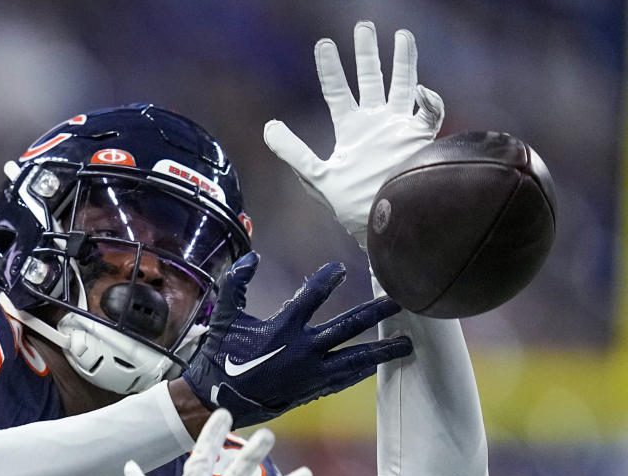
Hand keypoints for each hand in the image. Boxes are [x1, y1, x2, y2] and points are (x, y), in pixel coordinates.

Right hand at [181, 252, 410, 427]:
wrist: (220, 400)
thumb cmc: (220, 357)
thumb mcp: (225, 318)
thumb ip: (236, 285)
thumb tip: (252, 258)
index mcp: (282, 329)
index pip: (312, 296)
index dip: (327, 279)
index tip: (341, 269)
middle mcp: (302, 350)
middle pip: (348, 327)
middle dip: (376, 312)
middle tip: (399, 301)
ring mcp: (310, 373)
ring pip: (355, 359)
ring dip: (382, 350)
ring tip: (405, 343)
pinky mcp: (311, 390)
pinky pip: (343, 379)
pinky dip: (362, 371)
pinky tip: (377, 364)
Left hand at [264, 22, 443, 247]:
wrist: (388, 225)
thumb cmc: (355, 207)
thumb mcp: (319, 179)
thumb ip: (295, 153)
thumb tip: (268, 127)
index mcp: (352, 132)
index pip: (339, 92)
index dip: (331, 68)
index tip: (324, 44)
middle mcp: (376, 125)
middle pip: (372, 80)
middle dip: (367, 53)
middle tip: (364, 26)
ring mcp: (400, 129)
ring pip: (403, 86)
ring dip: (403, 61)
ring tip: (401, 35)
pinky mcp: (422, 139)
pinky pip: (431, 111)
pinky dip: (429, 99)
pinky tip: (422, 90)